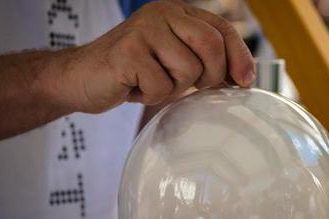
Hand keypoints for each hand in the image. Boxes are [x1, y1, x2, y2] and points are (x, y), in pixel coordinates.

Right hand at [57, 0, 254, 112]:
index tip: (246, 81)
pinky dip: (151, 96)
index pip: (221, 29)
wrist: (82, 78)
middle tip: (188, 86)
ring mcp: (144, 30)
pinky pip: (162, 87)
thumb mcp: (173, 61)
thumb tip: (244, 77)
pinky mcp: (128, 52)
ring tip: (151, 82)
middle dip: (210, 76)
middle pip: (211, 45)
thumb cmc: (134, 72)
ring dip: (174, 89)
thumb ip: (203, 60)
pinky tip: (135, 87)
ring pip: (189, 70)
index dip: (240, 56)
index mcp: (177, 12)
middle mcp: (162, 14)